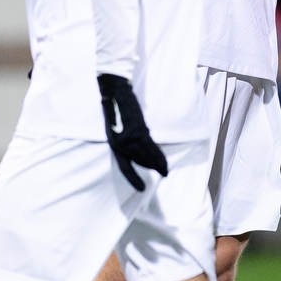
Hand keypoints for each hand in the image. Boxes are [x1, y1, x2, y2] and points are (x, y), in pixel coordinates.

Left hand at [97, 73, 167, 190]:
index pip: (125, 167)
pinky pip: (151, 147)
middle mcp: (121, 144)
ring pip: (147, 156)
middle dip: (151, 168)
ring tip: (165, 171)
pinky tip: (163, 161)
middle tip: (163, 173)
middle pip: (139, 161)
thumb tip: (138, 148)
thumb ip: (125, 139)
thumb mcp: (116, 128)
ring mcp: (129, 138)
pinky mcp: (138, 131)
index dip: (134, 179)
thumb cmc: (115, 108)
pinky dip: (158, 156)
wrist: (115, 92)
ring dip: (158, 164)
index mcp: (114, 144)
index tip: (142, 189)